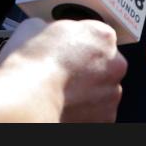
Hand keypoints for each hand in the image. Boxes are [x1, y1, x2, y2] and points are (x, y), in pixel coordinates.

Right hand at [0, 18, 126, 122]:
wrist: (30, 99)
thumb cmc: (33, 64)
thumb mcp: (35, 27)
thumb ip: (50, 28)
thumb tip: (43, 32)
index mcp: (103, 36)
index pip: (97, 37)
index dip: (79, 44)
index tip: (66, 50)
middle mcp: (115, 64)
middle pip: (105, 64)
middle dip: (88, 69)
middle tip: (63, 73)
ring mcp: (112, 93)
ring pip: (102, 91)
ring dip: (87, 92)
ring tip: (62, 92)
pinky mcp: (105, 119)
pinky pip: (96, 112)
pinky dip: (84, 112)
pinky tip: (66, 106)